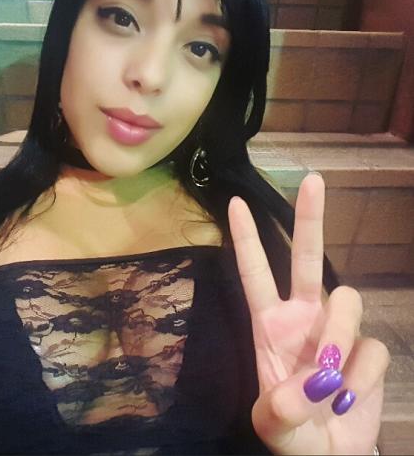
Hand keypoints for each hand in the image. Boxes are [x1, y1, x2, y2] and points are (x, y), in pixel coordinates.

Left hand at [227, 172, 389, 454]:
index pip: (254, 272)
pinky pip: (373, 348)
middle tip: (312, 180)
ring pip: (347, 300)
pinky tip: (348, 397)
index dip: (246, 238)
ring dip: (339, 338)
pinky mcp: (368, 348)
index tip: (235, 203)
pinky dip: (361, 377)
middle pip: (308, 257)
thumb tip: (305, 389)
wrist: (330, 454)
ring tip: (328, 382)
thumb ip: (279, 412)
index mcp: (269, 322)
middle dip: (309, 218)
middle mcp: (304, 314)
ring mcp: (337, 328)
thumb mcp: (273, 427)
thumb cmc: (293, 434)